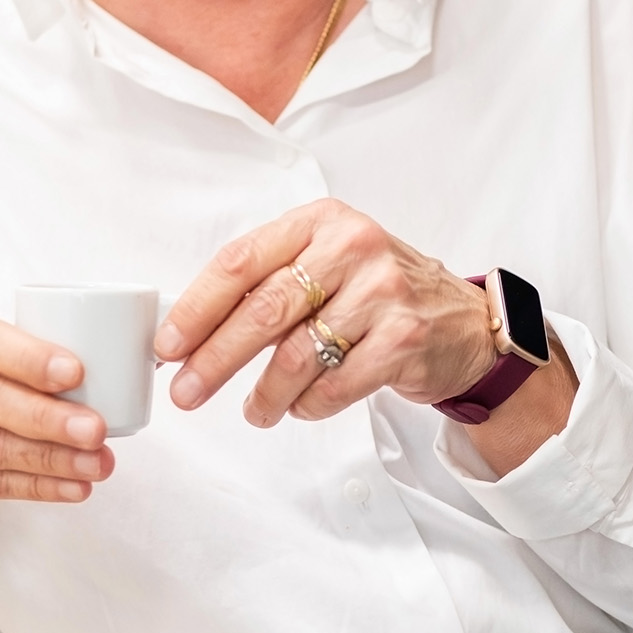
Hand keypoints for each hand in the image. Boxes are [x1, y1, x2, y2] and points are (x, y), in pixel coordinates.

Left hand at [154, 199, 502, 428]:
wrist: (464, 322)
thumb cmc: (381, 293)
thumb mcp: (329, 263)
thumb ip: (272, 282)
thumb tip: (193, 330)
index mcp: (321, 221)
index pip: (241, 261)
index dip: (197, 307)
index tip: (168, 344)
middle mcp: (352, 247)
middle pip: (263, 310)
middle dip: (215, 358)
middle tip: (186, 390)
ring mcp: (383, 292)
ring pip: (298, 355)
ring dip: (265, 394)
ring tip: (255, 410)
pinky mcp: (404, 338)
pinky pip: (334, 385)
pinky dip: (308, 404)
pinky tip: (301, 406)